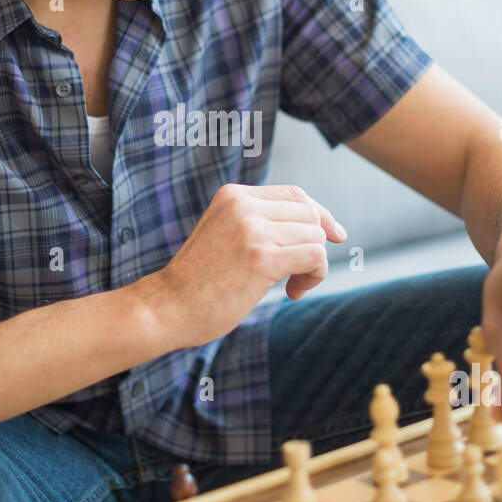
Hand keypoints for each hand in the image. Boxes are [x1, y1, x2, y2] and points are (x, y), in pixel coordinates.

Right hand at [144, 183, 346, 347]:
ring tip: (292, 286)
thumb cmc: (198, 281)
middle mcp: (243, 206)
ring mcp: (252, 230)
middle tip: (300, 273)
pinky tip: (293, 292)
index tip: (334, 235)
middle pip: (309, 214)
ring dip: (313, 265)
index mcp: (234, 195)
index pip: (294, 194)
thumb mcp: (224, 234)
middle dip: (317, 243)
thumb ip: (258, 223)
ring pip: (315, 236)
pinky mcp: (262, 258)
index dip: (320, 214)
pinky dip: (314, 276)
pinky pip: (315, 257)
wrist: (167, 307)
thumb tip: (319, 226)